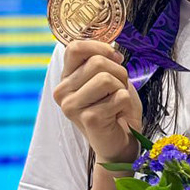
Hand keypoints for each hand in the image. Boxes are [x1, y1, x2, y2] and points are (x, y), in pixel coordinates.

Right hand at [53, 40, 142, 162]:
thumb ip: (102, 60)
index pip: (74, 47)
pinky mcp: (89, 119)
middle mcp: (62, 92)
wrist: (120, 142)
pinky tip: (118, 114)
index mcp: (66, 78)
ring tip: (118, 102)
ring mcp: (72, 107)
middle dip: (119, 72)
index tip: (115, 59)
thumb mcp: (107, 77)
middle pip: (97, 62)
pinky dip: (126, 103)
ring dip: (122, 88)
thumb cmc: (114, 107)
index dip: (100, 48)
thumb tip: (112, 47)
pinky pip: (119, 96)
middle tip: (118, 90)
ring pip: (107, 78)